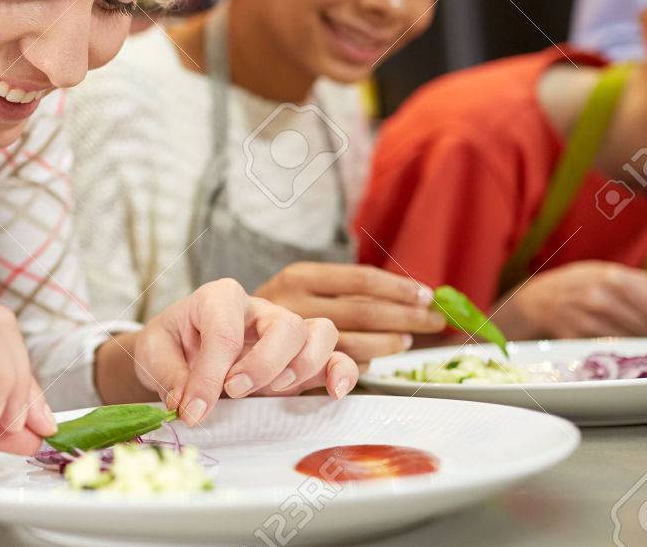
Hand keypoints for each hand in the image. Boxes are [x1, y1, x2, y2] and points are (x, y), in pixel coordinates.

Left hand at [132, 278, 357, 424]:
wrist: (178, 352)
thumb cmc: (170, 345)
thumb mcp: (152, 353)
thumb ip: (169, 376)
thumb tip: (189, 405)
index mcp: (218, 298)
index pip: (225, 328)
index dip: (211, 372)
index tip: (194, 408)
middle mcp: (258, 311)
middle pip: (285, 324)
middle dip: (263, 364)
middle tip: (234, 392)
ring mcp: (284, 334)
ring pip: (319, 333)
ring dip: (302, 367)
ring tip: (273, 393)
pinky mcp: (300, 360)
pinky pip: (337, 356)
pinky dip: (342, 372)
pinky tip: (334, 393)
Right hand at [255, 263, 445, 365]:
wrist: (211, 339)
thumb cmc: (267, 313)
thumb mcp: (297, 290)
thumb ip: (341, 293)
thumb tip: (411, 296)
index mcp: (300, 277)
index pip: (361, 280)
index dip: (399, 288)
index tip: (427, 294)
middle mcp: (296, 304)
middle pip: (367, 312)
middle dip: (408, 317)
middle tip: (435, 320)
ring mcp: (293, 340)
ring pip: (357, 345)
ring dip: (390, 344)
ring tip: (406, 340)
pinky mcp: (288, 370)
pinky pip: (340, 368)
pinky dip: (362, 366)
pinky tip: (370, 360)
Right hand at [493, 261, 646, 338]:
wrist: (534, 302)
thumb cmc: (578, 288)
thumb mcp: (608, 276)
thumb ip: (645, 291)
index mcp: (612, 275)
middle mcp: (599, 295)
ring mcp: (585, 317)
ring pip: (633, 339)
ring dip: (646, 345)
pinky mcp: (575, 338)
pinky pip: (610, 350)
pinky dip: (623, 353)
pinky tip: (625, 350)